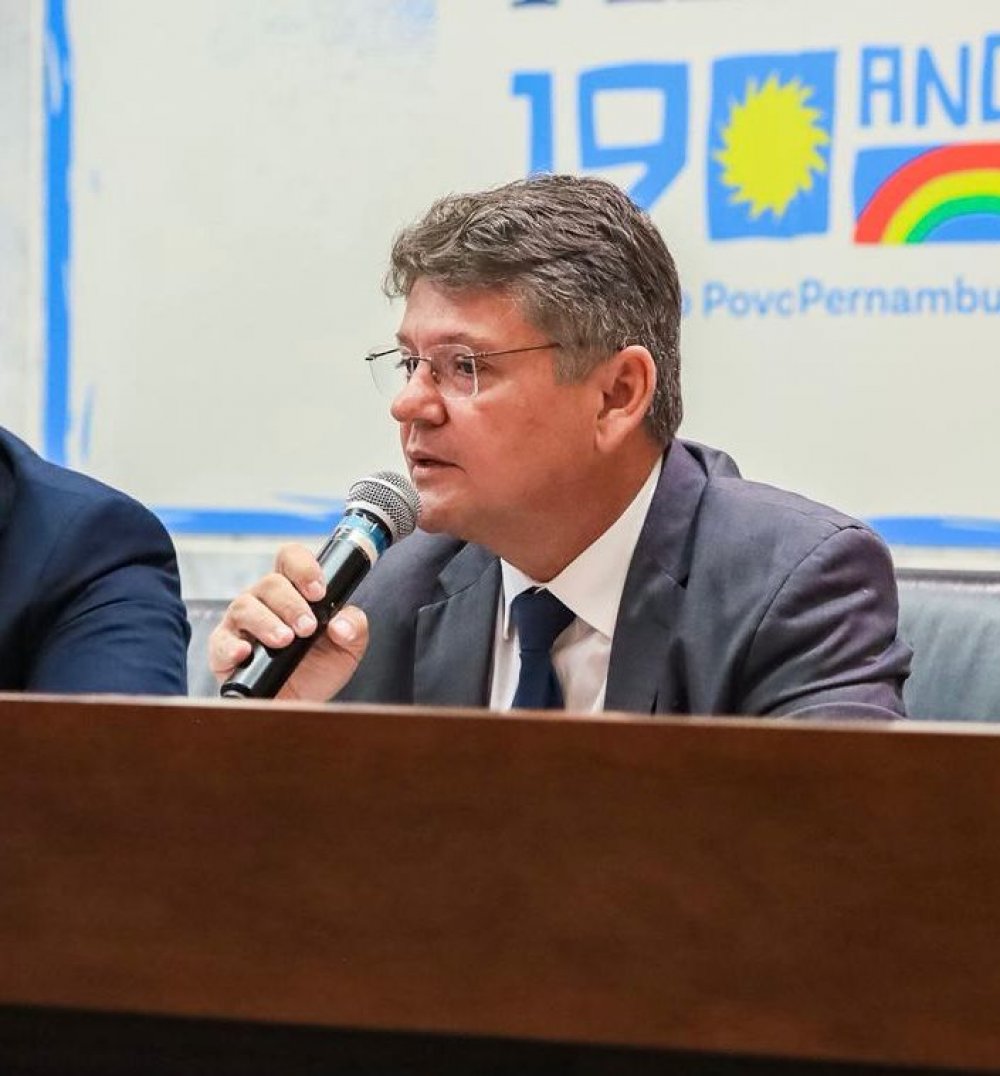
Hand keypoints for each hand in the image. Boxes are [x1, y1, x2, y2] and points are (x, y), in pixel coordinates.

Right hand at [208, 542, 368, 700]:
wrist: (301, 705)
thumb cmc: (319, 668)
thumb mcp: (348, 647)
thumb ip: (354, 628)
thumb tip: (342, 624)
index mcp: (293, 590)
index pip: (291, 559)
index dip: (304, 568)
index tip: (319, 592)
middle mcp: (263, 600)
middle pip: (270, 583)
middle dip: (292, 604)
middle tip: (307, 628)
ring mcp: (240, 623)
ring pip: (244, 606)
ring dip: (267, 622)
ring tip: (285, 641)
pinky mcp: (223, 650)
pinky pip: (220, 641)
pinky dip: (232, 646)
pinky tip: (247, 652)